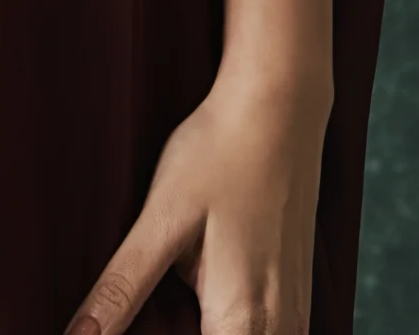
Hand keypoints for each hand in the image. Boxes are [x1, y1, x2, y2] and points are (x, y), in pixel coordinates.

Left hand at [63, 71, 330, 334]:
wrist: (280, 106)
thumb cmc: (220, 154)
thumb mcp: (161, 219)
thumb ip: (122, 288)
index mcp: (242, 322)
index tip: (126, 324)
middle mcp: (280, 329)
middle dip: (175, 331)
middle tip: (151, 296)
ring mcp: (295, 314)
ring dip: (199, 327)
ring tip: (172, 296)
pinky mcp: (297, 295)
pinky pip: (266, 333)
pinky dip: (229, 325)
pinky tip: (203, 302)